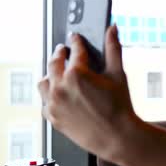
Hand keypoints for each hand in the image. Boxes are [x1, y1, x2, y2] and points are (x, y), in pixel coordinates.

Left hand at [38, 25, 140, 163]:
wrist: (117, 137)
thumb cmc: (120, 106)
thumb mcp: (118, 74)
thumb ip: (113, 48)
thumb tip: (113, 28)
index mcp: (77, 73)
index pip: (75, 50)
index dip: (76, 41)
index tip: (75, 37)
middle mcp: (60, 86)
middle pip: (54, 63)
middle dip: (60, 54)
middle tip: (63, 50)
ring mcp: (53, 102)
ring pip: (44, 81)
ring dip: (51, 75)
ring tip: (59, 73)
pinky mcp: (52, 116)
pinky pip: (45, 101)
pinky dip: (51, 95)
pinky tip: (60, 94)